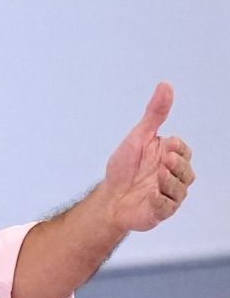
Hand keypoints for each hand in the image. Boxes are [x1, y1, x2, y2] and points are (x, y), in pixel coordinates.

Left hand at [98, 82, 193, 231]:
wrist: (110, 195)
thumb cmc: (125, 166)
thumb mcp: (138, 136)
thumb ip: (155, 114)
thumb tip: (166, 85)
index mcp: (170, 158)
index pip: (184, 151)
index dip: (178, 148)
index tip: (167, 143)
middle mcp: (174, 177)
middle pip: (187, 171)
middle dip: (177, 165)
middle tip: (164, 160)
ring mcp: (168, 195)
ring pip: (180, 189)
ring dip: (170, 181)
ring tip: (157, 175)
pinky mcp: (160, 211)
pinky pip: (167, 207)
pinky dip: (160, 200)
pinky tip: (151, 194)